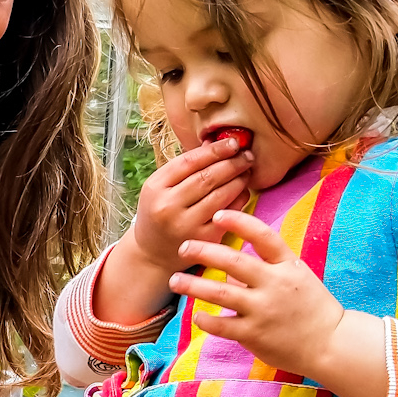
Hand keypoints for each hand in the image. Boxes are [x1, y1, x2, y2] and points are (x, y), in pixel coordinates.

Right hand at [97, 133, 254, 321]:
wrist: (151, 254)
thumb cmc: (159, 214)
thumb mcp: (160, 187)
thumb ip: (184, 166)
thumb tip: (214, 142)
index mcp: (155, 187)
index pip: (189, 161)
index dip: (215, 150)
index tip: (233, 143)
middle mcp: (168, 206)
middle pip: (207, 177)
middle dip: (232, 162)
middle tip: (246, 155)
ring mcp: (186, 225)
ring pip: (220, 194)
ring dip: (239, 179)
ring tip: (246, 170)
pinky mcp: (203, 239)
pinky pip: (228, 213)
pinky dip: (239, 199)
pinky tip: (242, 191)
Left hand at [172, 210, 387, 396]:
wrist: (331, 343)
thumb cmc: (311, 307)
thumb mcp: (297, 276)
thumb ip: (269, 265)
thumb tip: (232, 261)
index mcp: (287, 265)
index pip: (262, 235)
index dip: (239, 222)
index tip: (217, 215)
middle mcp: (274, 284)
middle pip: (233, 261)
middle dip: (203, 251)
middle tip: (183, 247)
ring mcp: (263, 310)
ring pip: (220, 292)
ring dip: (193, 285)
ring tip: (174, 280)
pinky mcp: (254, 334)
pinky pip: (221, 325)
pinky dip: (205, 319)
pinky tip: (197, 314)